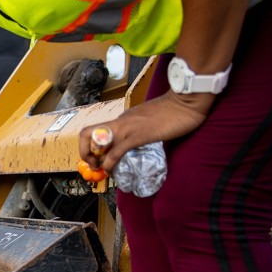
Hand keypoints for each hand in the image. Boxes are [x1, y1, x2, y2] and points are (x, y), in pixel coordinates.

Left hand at [79, 91, 210, 172]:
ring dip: (95, 160)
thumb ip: (138, 128)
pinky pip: (116, 151)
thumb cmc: (173, 110)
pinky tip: (112, 170)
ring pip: (97, 142)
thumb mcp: (148, 120)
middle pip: (87, 134)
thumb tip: (135, 142)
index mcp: (122, 119)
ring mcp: (127, 128)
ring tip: (102, 170)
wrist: (187, 100)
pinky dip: (110, 163)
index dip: (89, 145)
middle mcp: (120, 122)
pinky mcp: (138, 136)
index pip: (96, 130)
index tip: (96, 158)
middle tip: (94, 164)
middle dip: (84, 152)